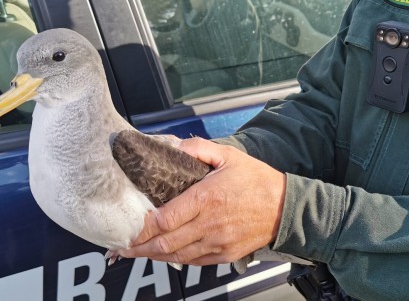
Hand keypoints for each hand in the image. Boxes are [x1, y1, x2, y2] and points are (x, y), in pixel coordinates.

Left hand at [119, 137, 285, 265]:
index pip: (165, 219)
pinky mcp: (225, 254)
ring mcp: (217, 242)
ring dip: (153, 256)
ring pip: (176, 256)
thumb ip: (199, 148)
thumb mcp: (229, 155)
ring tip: (135, 252)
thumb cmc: (257, 181)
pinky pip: (194, 262)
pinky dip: (175, 260)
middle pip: (165, 242)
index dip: (142, 227)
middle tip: (122, 245)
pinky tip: (163, 255)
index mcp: (207, 198)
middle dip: (139, 246)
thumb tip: (174, 147)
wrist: (286, 207)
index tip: (129, 226)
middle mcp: (210, 224)